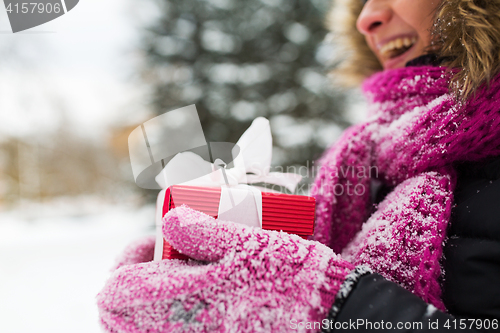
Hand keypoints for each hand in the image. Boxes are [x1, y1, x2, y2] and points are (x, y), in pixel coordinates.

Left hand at [97, 206, 354, 331]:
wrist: (326, 316)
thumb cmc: (289, 276)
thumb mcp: (247, 241)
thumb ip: (203, 231)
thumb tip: (170, 222)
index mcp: (179, 303)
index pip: (117, 289)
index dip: (128, 259)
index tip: (156, 240)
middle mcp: (180, 331)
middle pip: (121, 316)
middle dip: (135, 281)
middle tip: (167, 257)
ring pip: (143, 328)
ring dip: (150, 299)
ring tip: (183, 275)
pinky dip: (169, 317)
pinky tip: (202, 296)